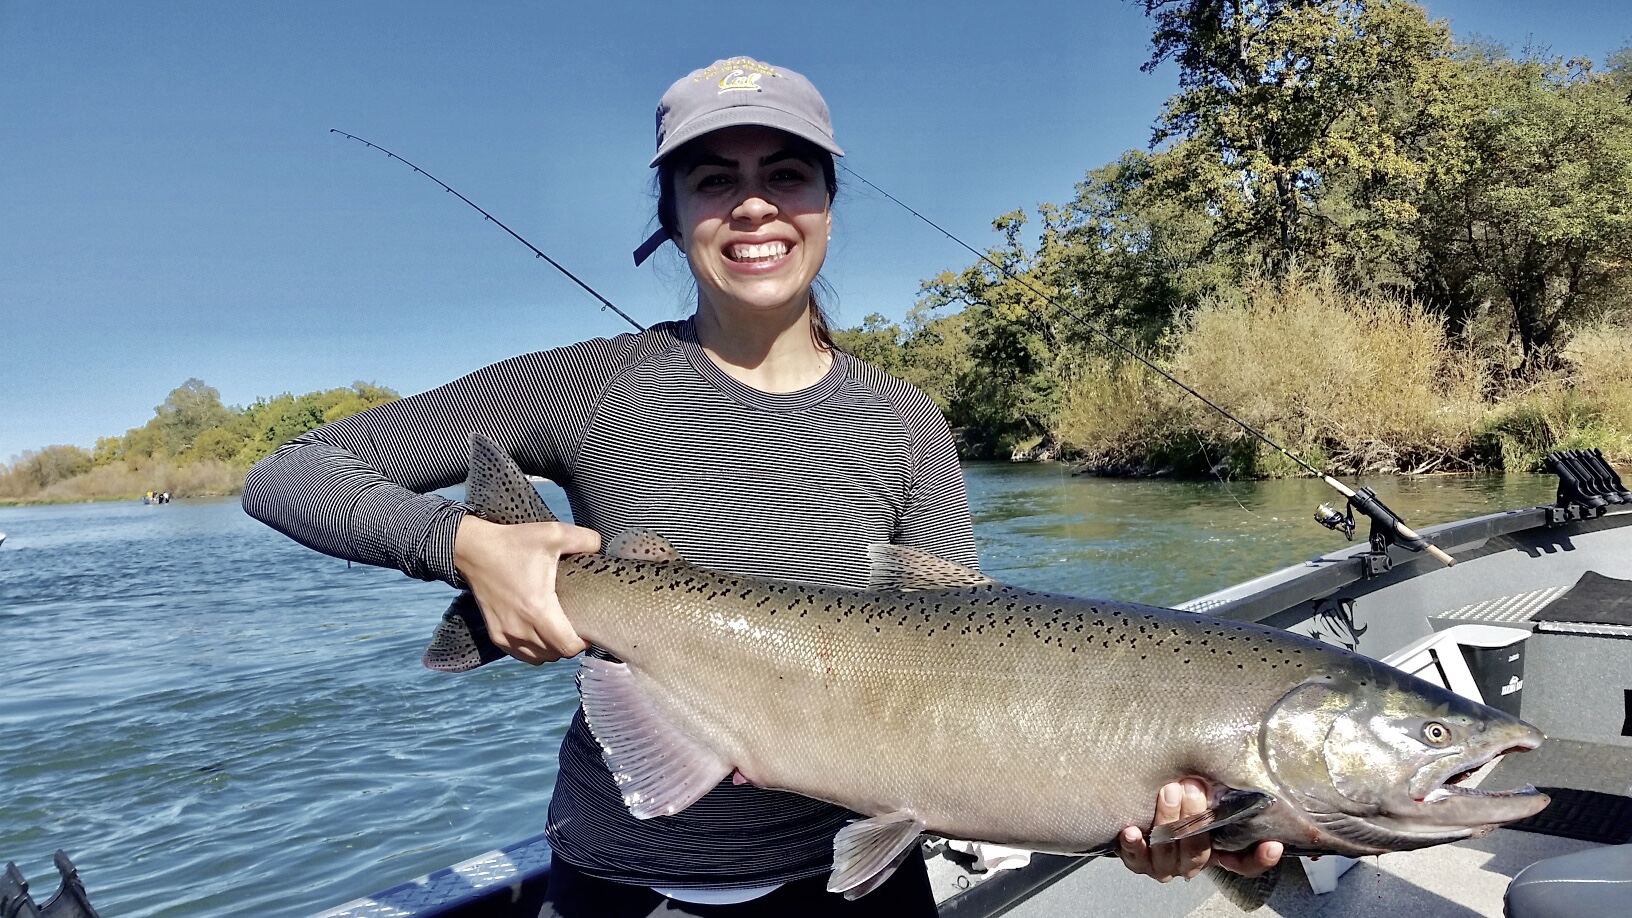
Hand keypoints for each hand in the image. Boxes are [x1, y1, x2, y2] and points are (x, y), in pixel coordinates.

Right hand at [452, 515, 599, 664]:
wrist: (473, 550)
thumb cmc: (512, 543)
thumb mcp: (553, 534)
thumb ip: (585, 540)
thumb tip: (601, 548)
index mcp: (538, 610)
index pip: (569, 647)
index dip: (584, 641)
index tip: (589, 626)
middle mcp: (521, 629)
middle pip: (557, 654)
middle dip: (571, 643)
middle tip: (577, 623)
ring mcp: (506, 635)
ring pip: (540, 658)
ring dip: (553, 648)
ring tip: (560, 628)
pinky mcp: (496, 635)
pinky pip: (522, 655)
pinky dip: (535, 650)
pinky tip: (540, 633)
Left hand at [1116, 779, 1282, 881]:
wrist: (1134, 807)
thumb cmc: (1174, 794)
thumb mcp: (1201, 792)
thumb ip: (1218, 787)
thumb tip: (1236, 757)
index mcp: (1212, 849)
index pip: (1243, 863)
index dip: (1259, 858)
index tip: (1272, 845)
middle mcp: (1189, 861)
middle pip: (1199, 853)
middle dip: (1197, 819)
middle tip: (1195, 787)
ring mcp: (1163, 864)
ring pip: (1169, 854)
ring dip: (1169, 822)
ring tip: (1169, 792)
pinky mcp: (1136, 860)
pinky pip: (1135, 858)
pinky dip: (1134, 845)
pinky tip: (1131, 831)